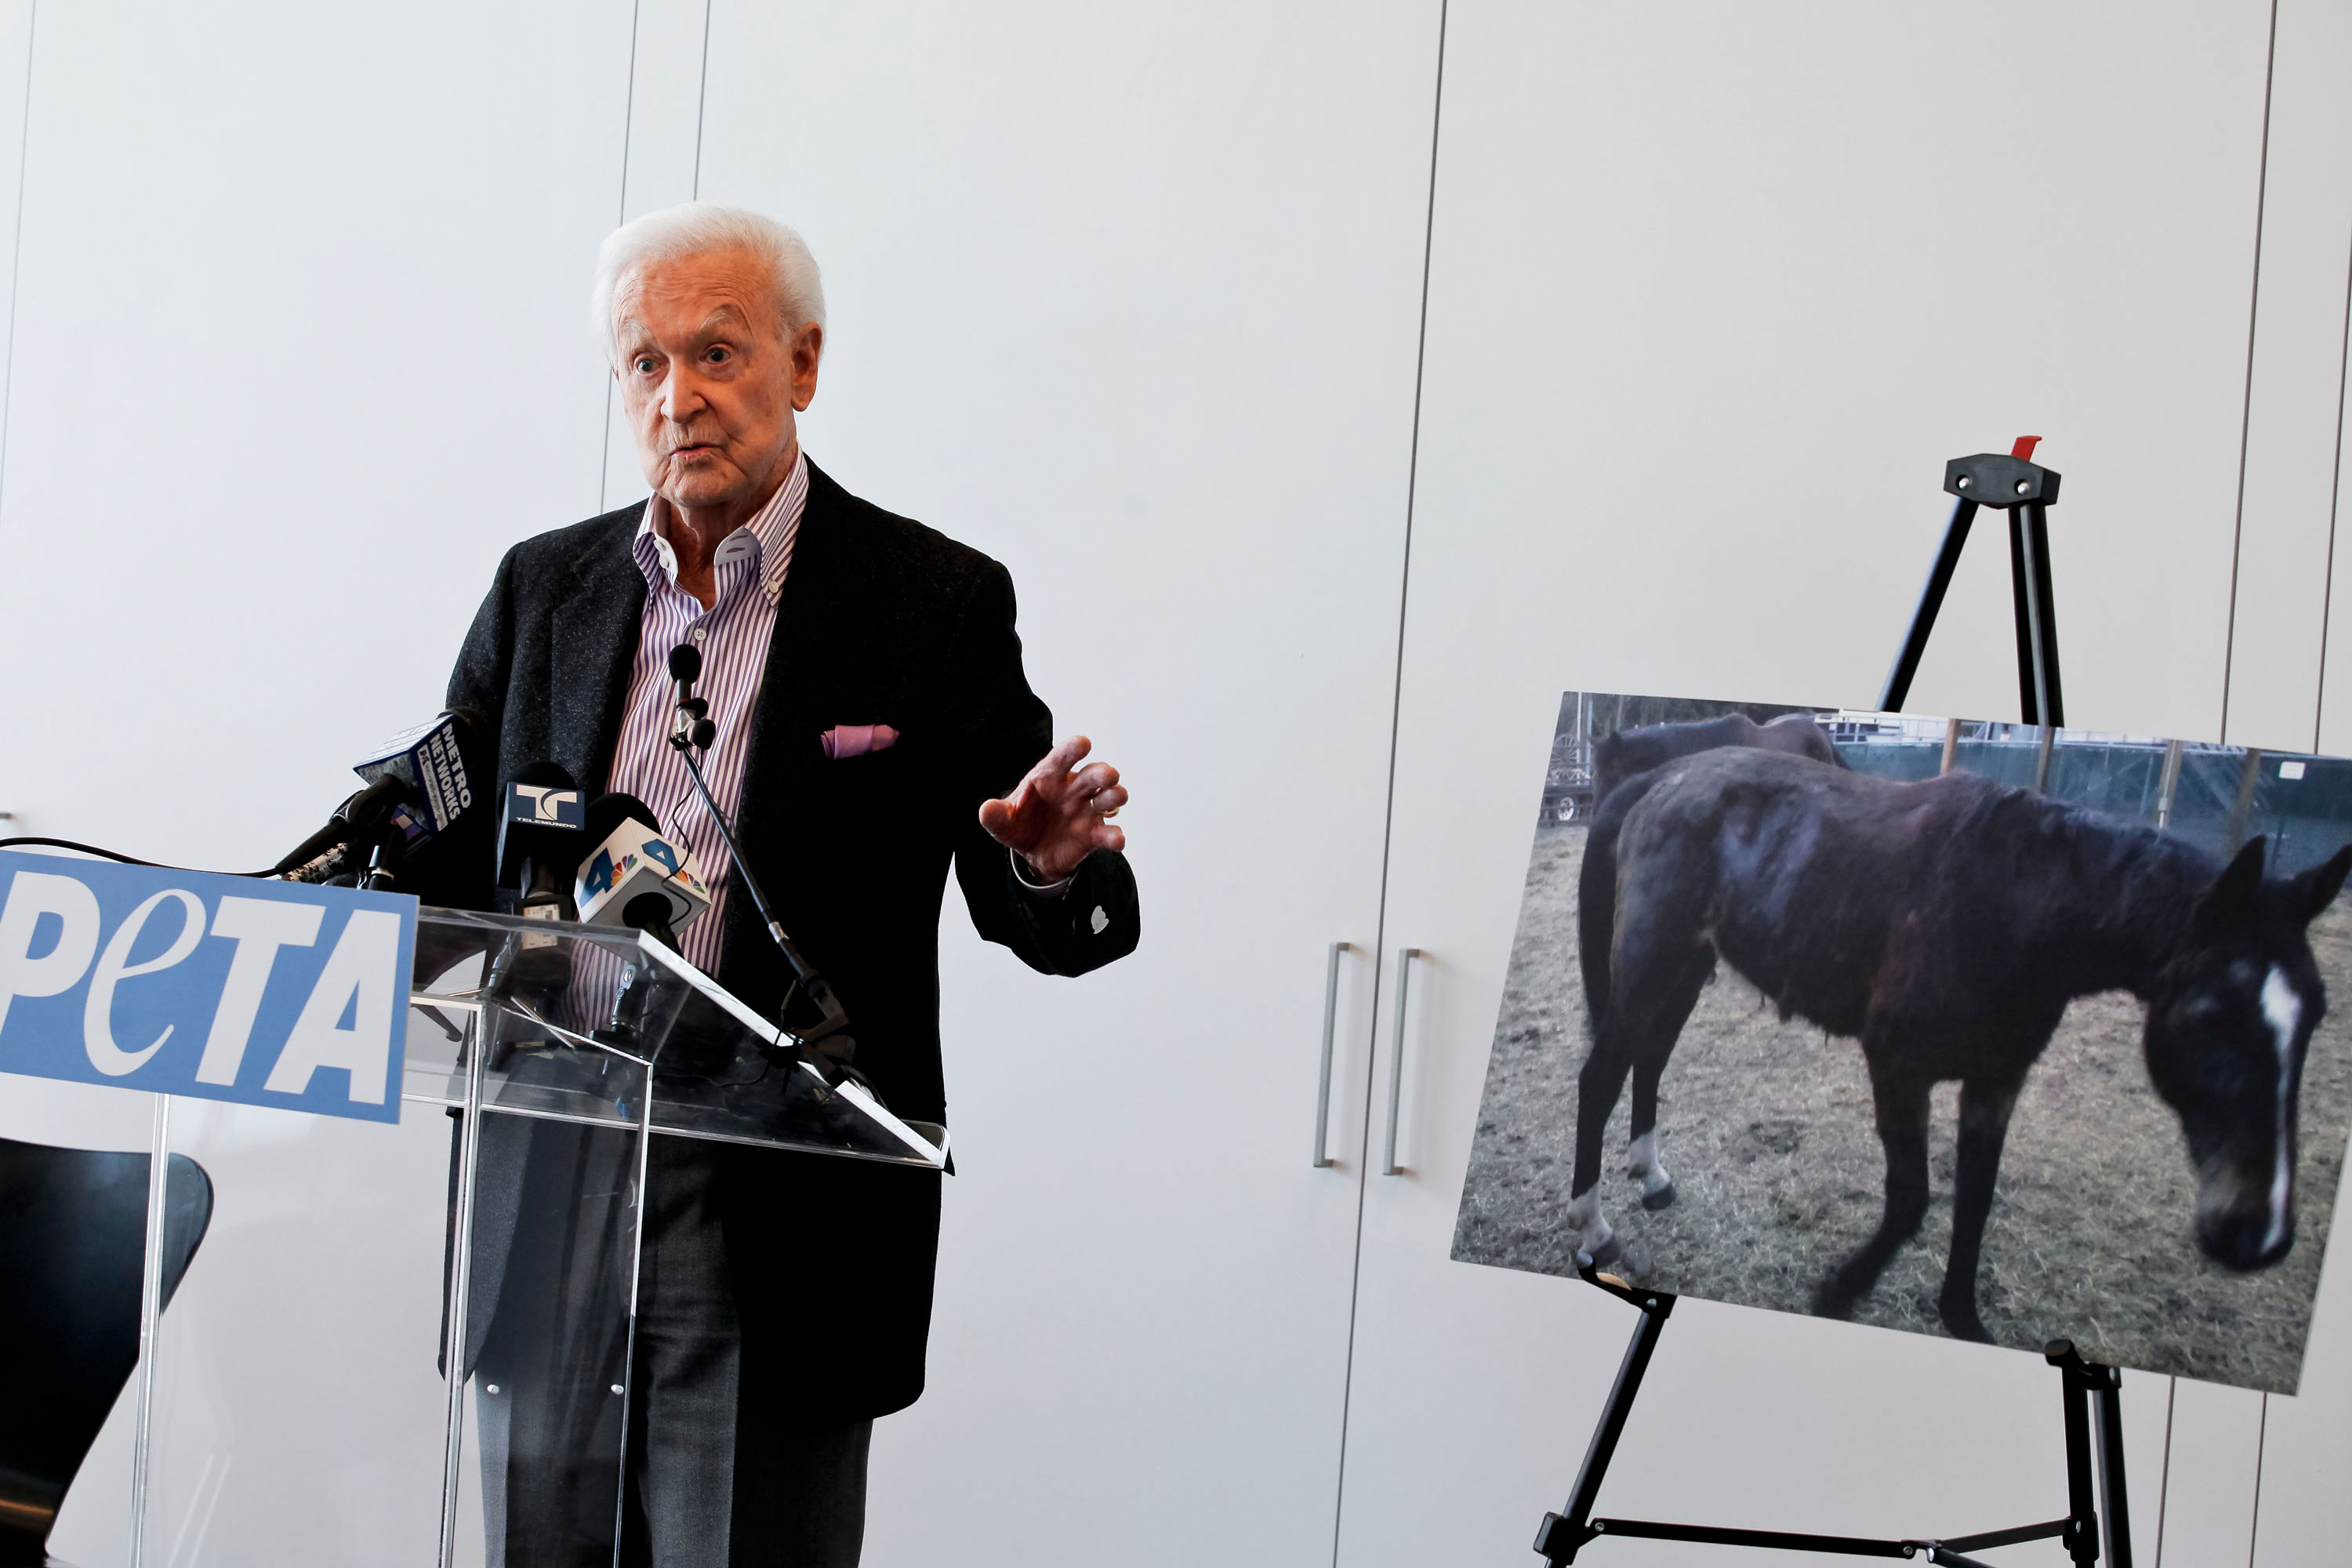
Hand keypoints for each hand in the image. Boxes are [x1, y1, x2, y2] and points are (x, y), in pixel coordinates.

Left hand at [978, 735, 1128, 882]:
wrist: (1033, 852)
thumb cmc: (1020, 824)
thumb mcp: (1003, 822)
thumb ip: (996, 815)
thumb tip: (985, 809)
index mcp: (1050, 777)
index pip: (1061, 758)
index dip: (1072, 750)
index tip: (1084, 743)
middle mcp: (1073, 789)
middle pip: (1092, 775)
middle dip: (1102, 773)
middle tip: (1109, 775)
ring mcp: (1086, 810)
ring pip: (1108, 798)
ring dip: (1114, 796)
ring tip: (1116, 797)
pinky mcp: (1094, 834)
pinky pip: (1108, 832)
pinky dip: (1114, 835)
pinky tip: (1117, 840)